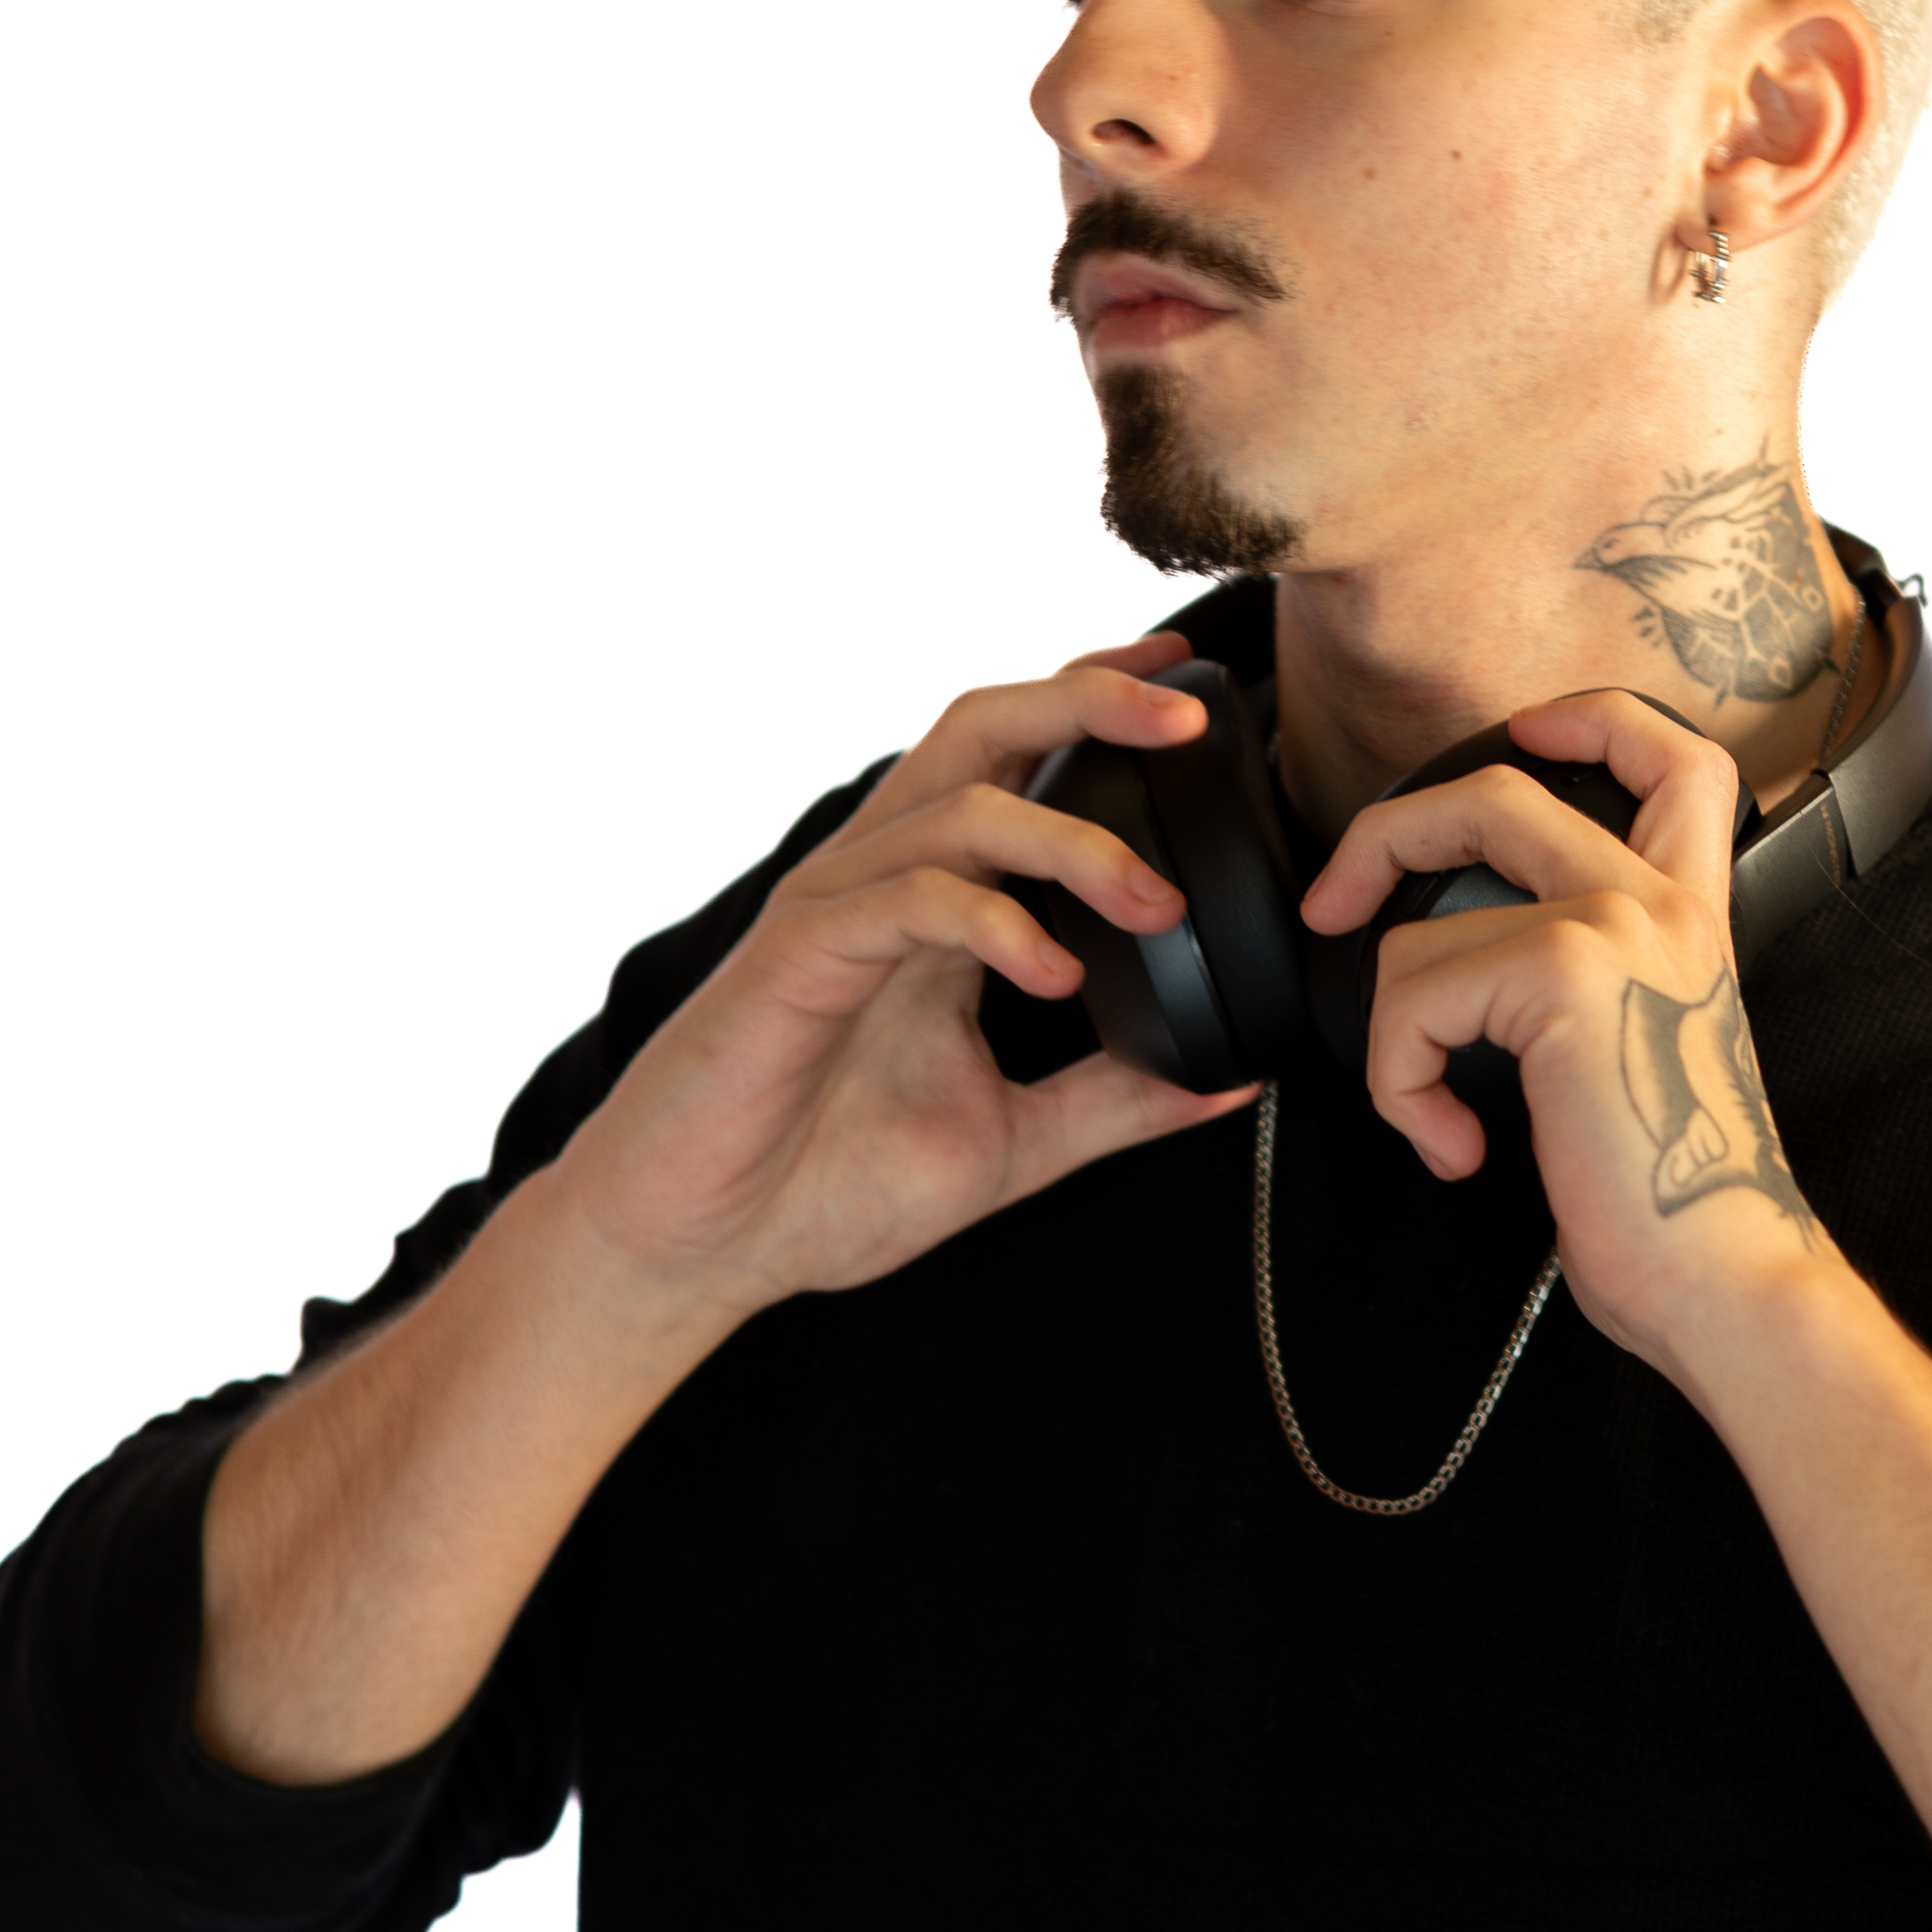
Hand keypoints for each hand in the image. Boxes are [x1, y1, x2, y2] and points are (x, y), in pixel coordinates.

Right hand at [548, 633, 1256, 1338]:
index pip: (1015, 761)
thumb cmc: (824, 1186)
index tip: (1191, 682)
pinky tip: (1056, 973)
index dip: (1096, 705)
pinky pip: (908, 901)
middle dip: (1089, 704)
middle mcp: (883, 880)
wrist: (701, 1250)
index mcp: (932, 903)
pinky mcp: (798, 960)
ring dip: (1074, 843)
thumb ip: (1112, 1101)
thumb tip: (1230, 1080)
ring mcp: (836, 911)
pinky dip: (995, 924)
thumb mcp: (1010, 1144)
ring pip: (959, 808)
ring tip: (1157, 905)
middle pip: (981, 730)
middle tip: (1189, 714)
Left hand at [1297, 690, 1830, 1381]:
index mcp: (1692, 916)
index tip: (1520, 734)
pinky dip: (1402, 1086)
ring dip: (1392, 1039)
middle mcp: (1663, 902)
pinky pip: (1409, 1000)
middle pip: (1499, 786)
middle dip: (1382, 835)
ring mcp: (1614, 925)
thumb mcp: (1645, 1050)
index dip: (1587, 717)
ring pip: (1420, 928)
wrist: (1721, 1275)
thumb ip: (1591, 980)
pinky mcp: (1559, 972)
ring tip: (1438, 1111)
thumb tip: (1466, 967)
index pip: (1673, 757)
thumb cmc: (1674, 1197)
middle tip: (1334, 905)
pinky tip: (1458, 1145)